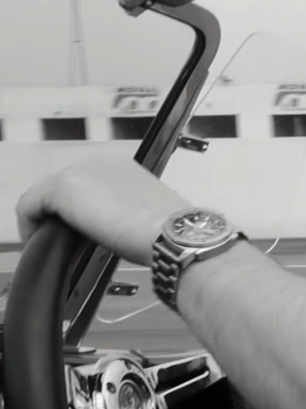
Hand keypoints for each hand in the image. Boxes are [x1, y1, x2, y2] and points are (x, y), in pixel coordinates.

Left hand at [15, 158, 194, 265]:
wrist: (173, 235)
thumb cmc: (169, 232)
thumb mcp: (149, 216)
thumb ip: (128, 213)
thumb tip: (119, 230)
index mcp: (125, 169)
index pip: (88, 186)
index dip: (81, 212)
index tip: (82, 234)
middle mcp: (102, 164)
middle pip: (65, 190)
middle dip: (61, 216)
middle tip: (66, 243)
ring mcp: (81, 173)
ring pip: (46, 197)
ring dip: (47, 220)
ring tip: (55, 244)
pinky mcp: (62, 188)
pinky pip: (29, 206)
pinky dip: (30, 226)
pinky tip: (42, 243)